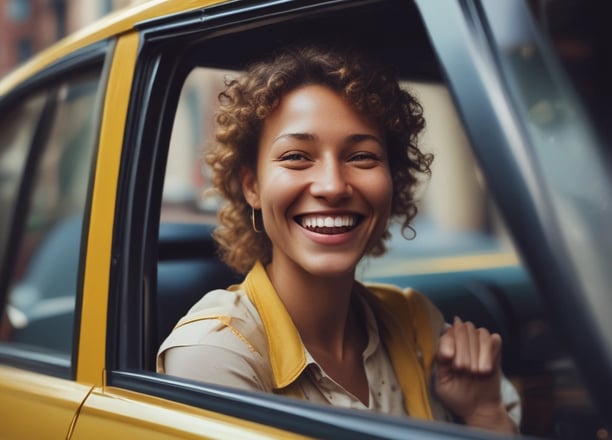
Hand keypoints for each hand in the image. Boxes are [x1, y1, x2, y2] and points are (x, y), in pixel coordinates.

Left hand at [435, 317, 515, 432]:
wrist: (478, 408)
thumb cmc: (457, 396)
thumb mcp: (442, 383)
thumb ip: (441, 363)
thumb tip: (446, 348)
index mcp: (447, 347)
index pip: (448, 332)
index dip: (450, 343)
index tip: (451, 361)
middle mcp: (463, 342)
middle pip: (464, 329)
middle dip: (464, 350)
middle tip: (464, 370)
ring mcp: (480, 345)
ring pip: (480, 332)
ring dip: (478, 353)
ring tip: (476, 372)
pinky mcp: (495, 351)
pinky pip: (494, 339)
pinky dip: (490, 352)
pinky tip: (487, 367)